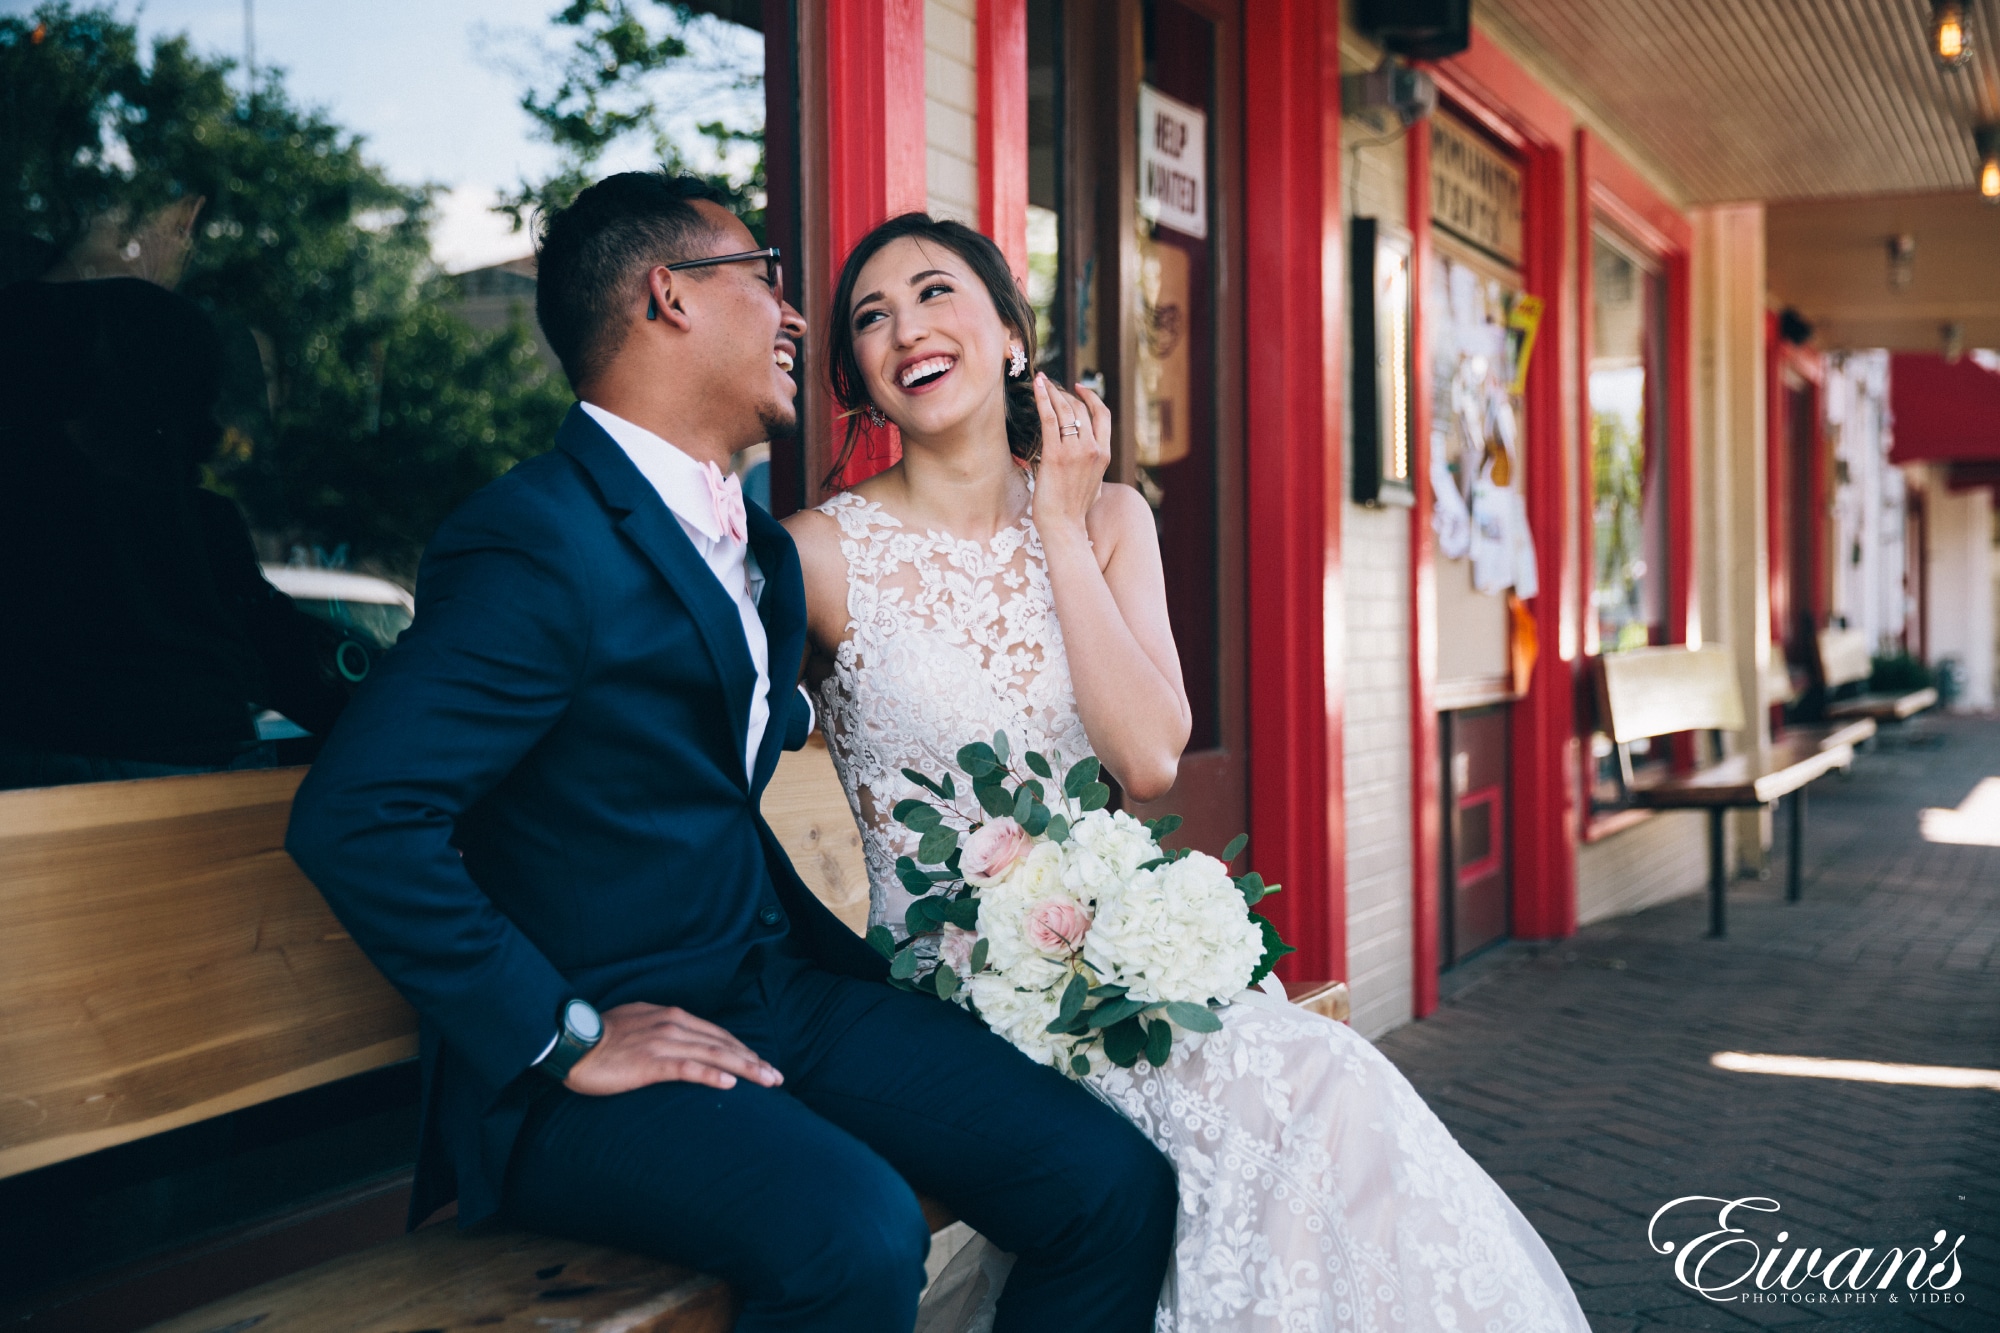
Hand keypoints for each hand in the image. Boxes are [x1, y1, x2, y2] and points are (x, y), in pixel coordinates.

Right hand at [563, 1001, 782, 1095]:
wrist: (571, 1042)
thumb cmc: (601, 1037)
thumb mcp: (639, 1022)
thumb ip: (662, 1028)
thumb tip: (680, 1039)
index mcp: (672, 1016)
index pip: (717, 1033)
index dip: (742, 1048)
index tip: (761, 1062)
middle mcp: (673, 1025)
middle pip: (723, 1043)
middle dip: (753, 1060)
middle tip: (776, 1076)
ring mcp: (664, 1043)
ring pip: (714, 1055)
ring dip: (745, 1068)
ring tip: (767, 1081)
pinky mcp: (651, 1063)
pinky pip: (688, 1069)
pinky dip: (712, 1075)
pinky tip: (730, 1084)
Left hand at [1030, 374, 1111, 540]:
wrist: (1064, 526)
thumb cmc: (1073, 510)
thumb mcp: (1093, 484)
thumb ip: (1092, 467)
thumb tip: (1086, 460)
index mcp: (1104, 454)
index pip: (1103, 415)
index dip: (1091, 396)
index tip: (1078, 387)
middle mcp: (1093, 449)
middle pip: (1081, 409)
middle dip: (1064, 392)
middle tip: (1050, 384)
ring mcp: (1075, 451)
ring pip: (1065, 409)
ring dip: (1052, 391)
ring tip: (1041, 381)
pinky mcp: (1055, 454)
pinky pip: (1050, 418)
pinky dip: (1043, 399)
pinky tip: (1037, 386)